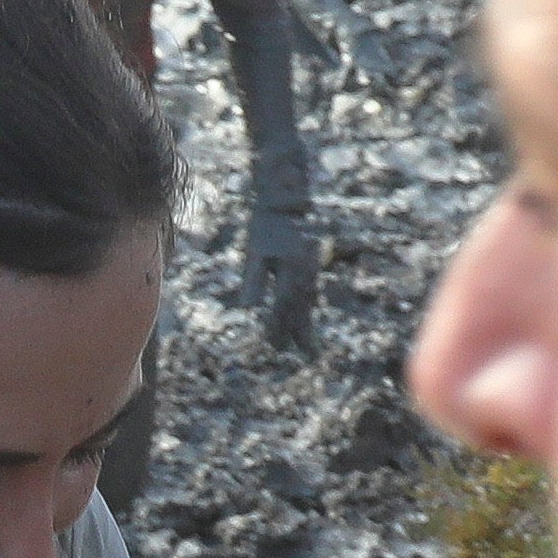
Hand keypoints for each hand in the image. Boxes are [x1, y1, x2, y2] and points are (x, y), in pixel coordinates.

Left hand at [245, 223, 322, 354]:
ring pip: (309, 301)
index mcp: (289, 270)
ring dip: (308, 323)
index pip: (283, 306)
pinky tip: (307, 319)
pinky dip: (308, 309)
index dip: (279, 328)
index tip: (276, 346)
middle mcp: (304, 272)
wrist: (287, 200)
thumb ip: (252, 281)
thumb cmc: (265, 226)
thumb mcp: (254, 253)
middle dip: (302, 334)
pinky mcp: (311, 265)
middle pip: (301, 309)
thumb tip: (246, 309)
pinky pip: (310, 292)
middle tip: (308, 357)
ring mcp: (311, 268)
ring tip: (310, 347)